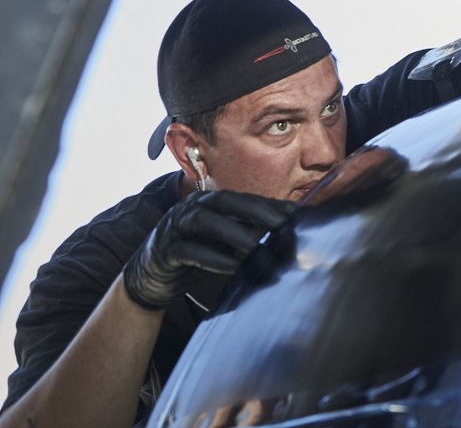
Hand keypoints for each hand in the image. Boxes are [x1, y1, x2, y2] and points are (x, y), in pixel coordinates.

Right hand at [122, 191, 294, 310]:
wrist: (151, 279)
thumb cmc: (195, 254)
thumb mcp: (223, 242)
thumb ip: (246, 233)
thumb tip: (285, 232)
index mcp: (207, 202)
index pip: (241, 198)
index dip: (266, 203)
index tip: (293, 213)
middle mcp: (190, 208)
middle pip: (224, 201)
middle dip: (254, 209)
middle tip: (280, 222)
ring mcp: (174, 227)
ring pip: (203, 221)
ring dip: (232, 232)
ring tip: (256, 246)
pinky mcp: (164, 251)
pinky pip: (187, 250)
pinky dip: (211, 258)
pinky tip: (232, 266)